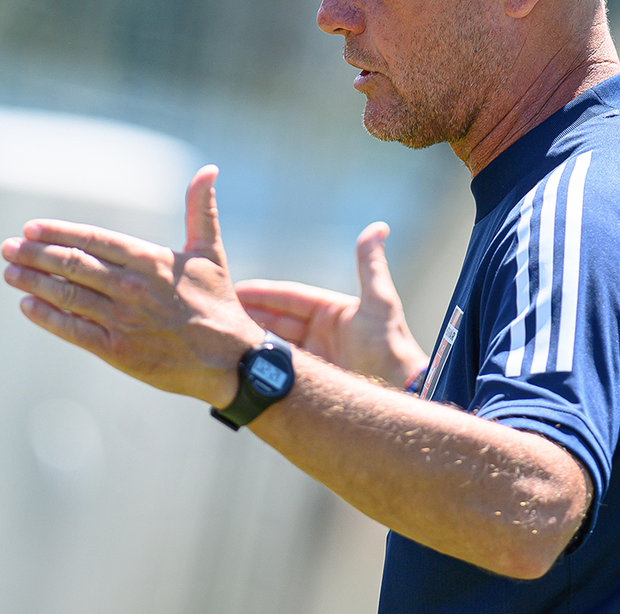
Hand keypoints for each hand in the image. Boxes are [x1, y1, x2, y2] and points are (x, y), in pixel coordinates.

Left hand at [0, 164, 263, 406]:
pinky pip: (73, 330)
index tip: (30, 228)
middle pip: (72, 265)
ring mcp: (122, 319)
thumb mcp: (210, 251)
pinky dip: (47, 316)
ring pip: (67, 295)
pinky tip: (27, 305)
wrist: (229, 359)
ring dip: (33, 282)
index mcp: (150, 260)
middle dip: (34, 254)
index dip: (58, 233)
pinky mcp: (118, 350)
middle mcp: (131, 287)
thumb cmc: (218, 302)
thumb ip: (201, 208)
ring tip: (9, 272)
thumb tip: (209, 169)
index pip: (93, 240)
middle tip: (7, 247)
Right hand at [235, 222, 425, 385]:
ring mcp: (315, 356)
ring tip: (223, 334)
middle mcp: (320, 333)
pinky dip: (261, 363)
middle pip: (276, 320)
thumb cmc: (390, 347)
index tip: (235, 289)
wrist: (400, 392)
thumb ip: (370, 265)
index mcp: (331, 311)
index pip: (288, 298)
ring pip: (274, 344)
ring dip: (251, 339)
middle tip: (219, 311)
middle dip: (248, 315)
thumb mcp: (380, 302)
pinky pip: (280, 368)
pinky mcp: (312, 379)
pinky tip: (239, 362)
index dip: (261, 294)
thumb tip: (378, 226)